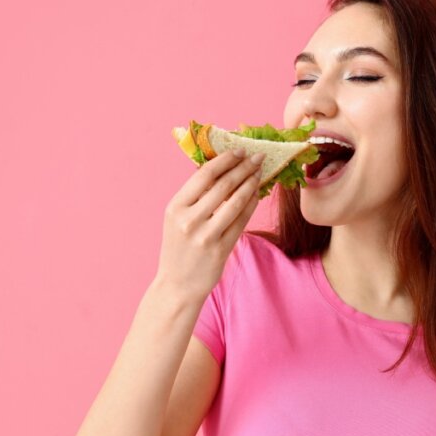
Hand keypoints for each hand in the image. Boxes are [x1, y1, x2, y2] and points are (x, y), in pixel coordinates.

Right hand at [154, 149, 263, 300]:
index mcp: (175, 207)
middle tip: (257, 157)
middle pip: (222, 185)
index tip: (239, 150)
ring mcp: (206, 235)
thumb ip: (195, 197)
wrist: (177, 285)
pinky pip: (242, 220)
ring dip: (251, 183)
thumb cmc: (179, 248)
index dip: (224, 160)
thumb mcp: (176, 219)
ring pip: (235, 201)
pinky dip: (251, 204)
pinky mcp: (221, 249)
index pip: (203, 175)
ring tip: (260, 172)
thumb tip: (220, 167)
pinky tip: (257, 193)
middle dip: (243, 167)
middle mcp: (189, 220)